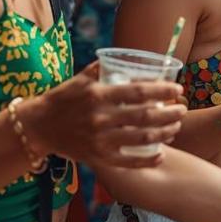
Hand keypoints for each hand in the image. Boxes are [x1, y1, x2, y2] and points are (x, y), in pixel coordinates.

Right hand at [25, 63, 186, 168]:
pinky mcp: (97, 157)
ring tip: (176, 127)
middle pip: (145, 117)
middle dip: (170, 113)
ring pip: (141, 139)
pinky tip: (161, 154)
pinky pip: (128, 162)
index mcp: (98, 95)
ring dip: (164, 133)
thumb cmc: (62, 99)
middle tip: (182, 109)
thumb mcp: (80, 79)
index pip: (138, 92)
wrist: (38, 126)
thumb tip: (126, 60)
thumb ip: (102, 69)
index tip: (177, 89)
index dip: (162, 90)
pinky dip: (147, 160)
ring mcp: (99, 140)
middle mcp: (100, 118)